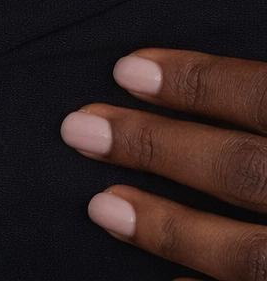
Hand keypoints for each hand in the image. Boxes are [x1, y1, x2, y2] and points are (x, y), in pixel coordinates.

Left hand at [61, 49, 266, 279]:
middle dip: (155, 147)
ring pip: (246, 253)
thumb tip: (183, 72)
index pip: (258, 95)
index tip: (123, 70)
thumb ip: (258, 94)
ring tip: (100, 207)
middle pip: (241, 168)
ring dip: (167, 229)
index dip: (194, 81)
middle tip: (77, 129)